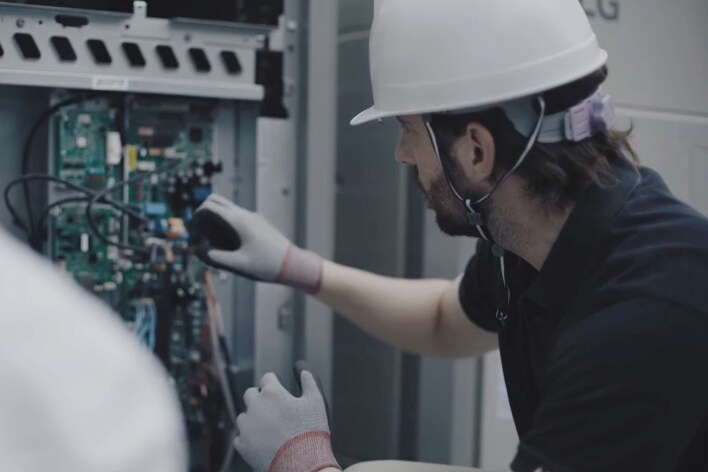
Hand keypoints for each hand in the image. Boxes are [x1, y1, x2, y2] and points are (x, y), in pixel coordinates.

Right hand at [189, 194, 322, 292]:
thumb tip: (198, 251)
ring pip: (227, 208)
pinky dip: (226, 222)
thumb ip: (217, 257)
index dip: (196, 216)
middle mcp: (246, 215)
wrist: (293, 264)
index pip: (210, 206)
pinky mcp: (258, 223)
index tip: (193, 231)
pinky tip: (226, 241)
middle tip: (198, 231)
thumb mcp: (240, 264)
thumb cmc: (268, 266)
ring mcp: (253, 218)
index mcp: (240, 221)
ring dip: (214, 217)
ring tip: (211, 239)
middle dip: (202, 212)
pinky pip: (236, 216)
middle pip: (216, 201)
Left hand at [235, 372, 339, 471]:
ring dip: (252, 418)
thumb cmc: (309, 432)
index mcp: (272, 393)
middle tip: (271, 407)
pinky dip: (248, 438)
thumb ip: (309, 382)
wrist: (302, 463)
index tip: (278, 387)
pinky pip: (239, 437)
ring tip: (268, 428)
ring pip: (243, 416)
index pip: (267, 378)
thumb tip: (304, 373)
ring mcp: (246, 426)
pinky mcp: (242, 445)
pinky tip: (261, 442)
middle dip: (259, 397)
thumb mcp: (316, 402)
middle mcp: (255, 406)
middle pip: (250, 394)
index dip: (274, 382)